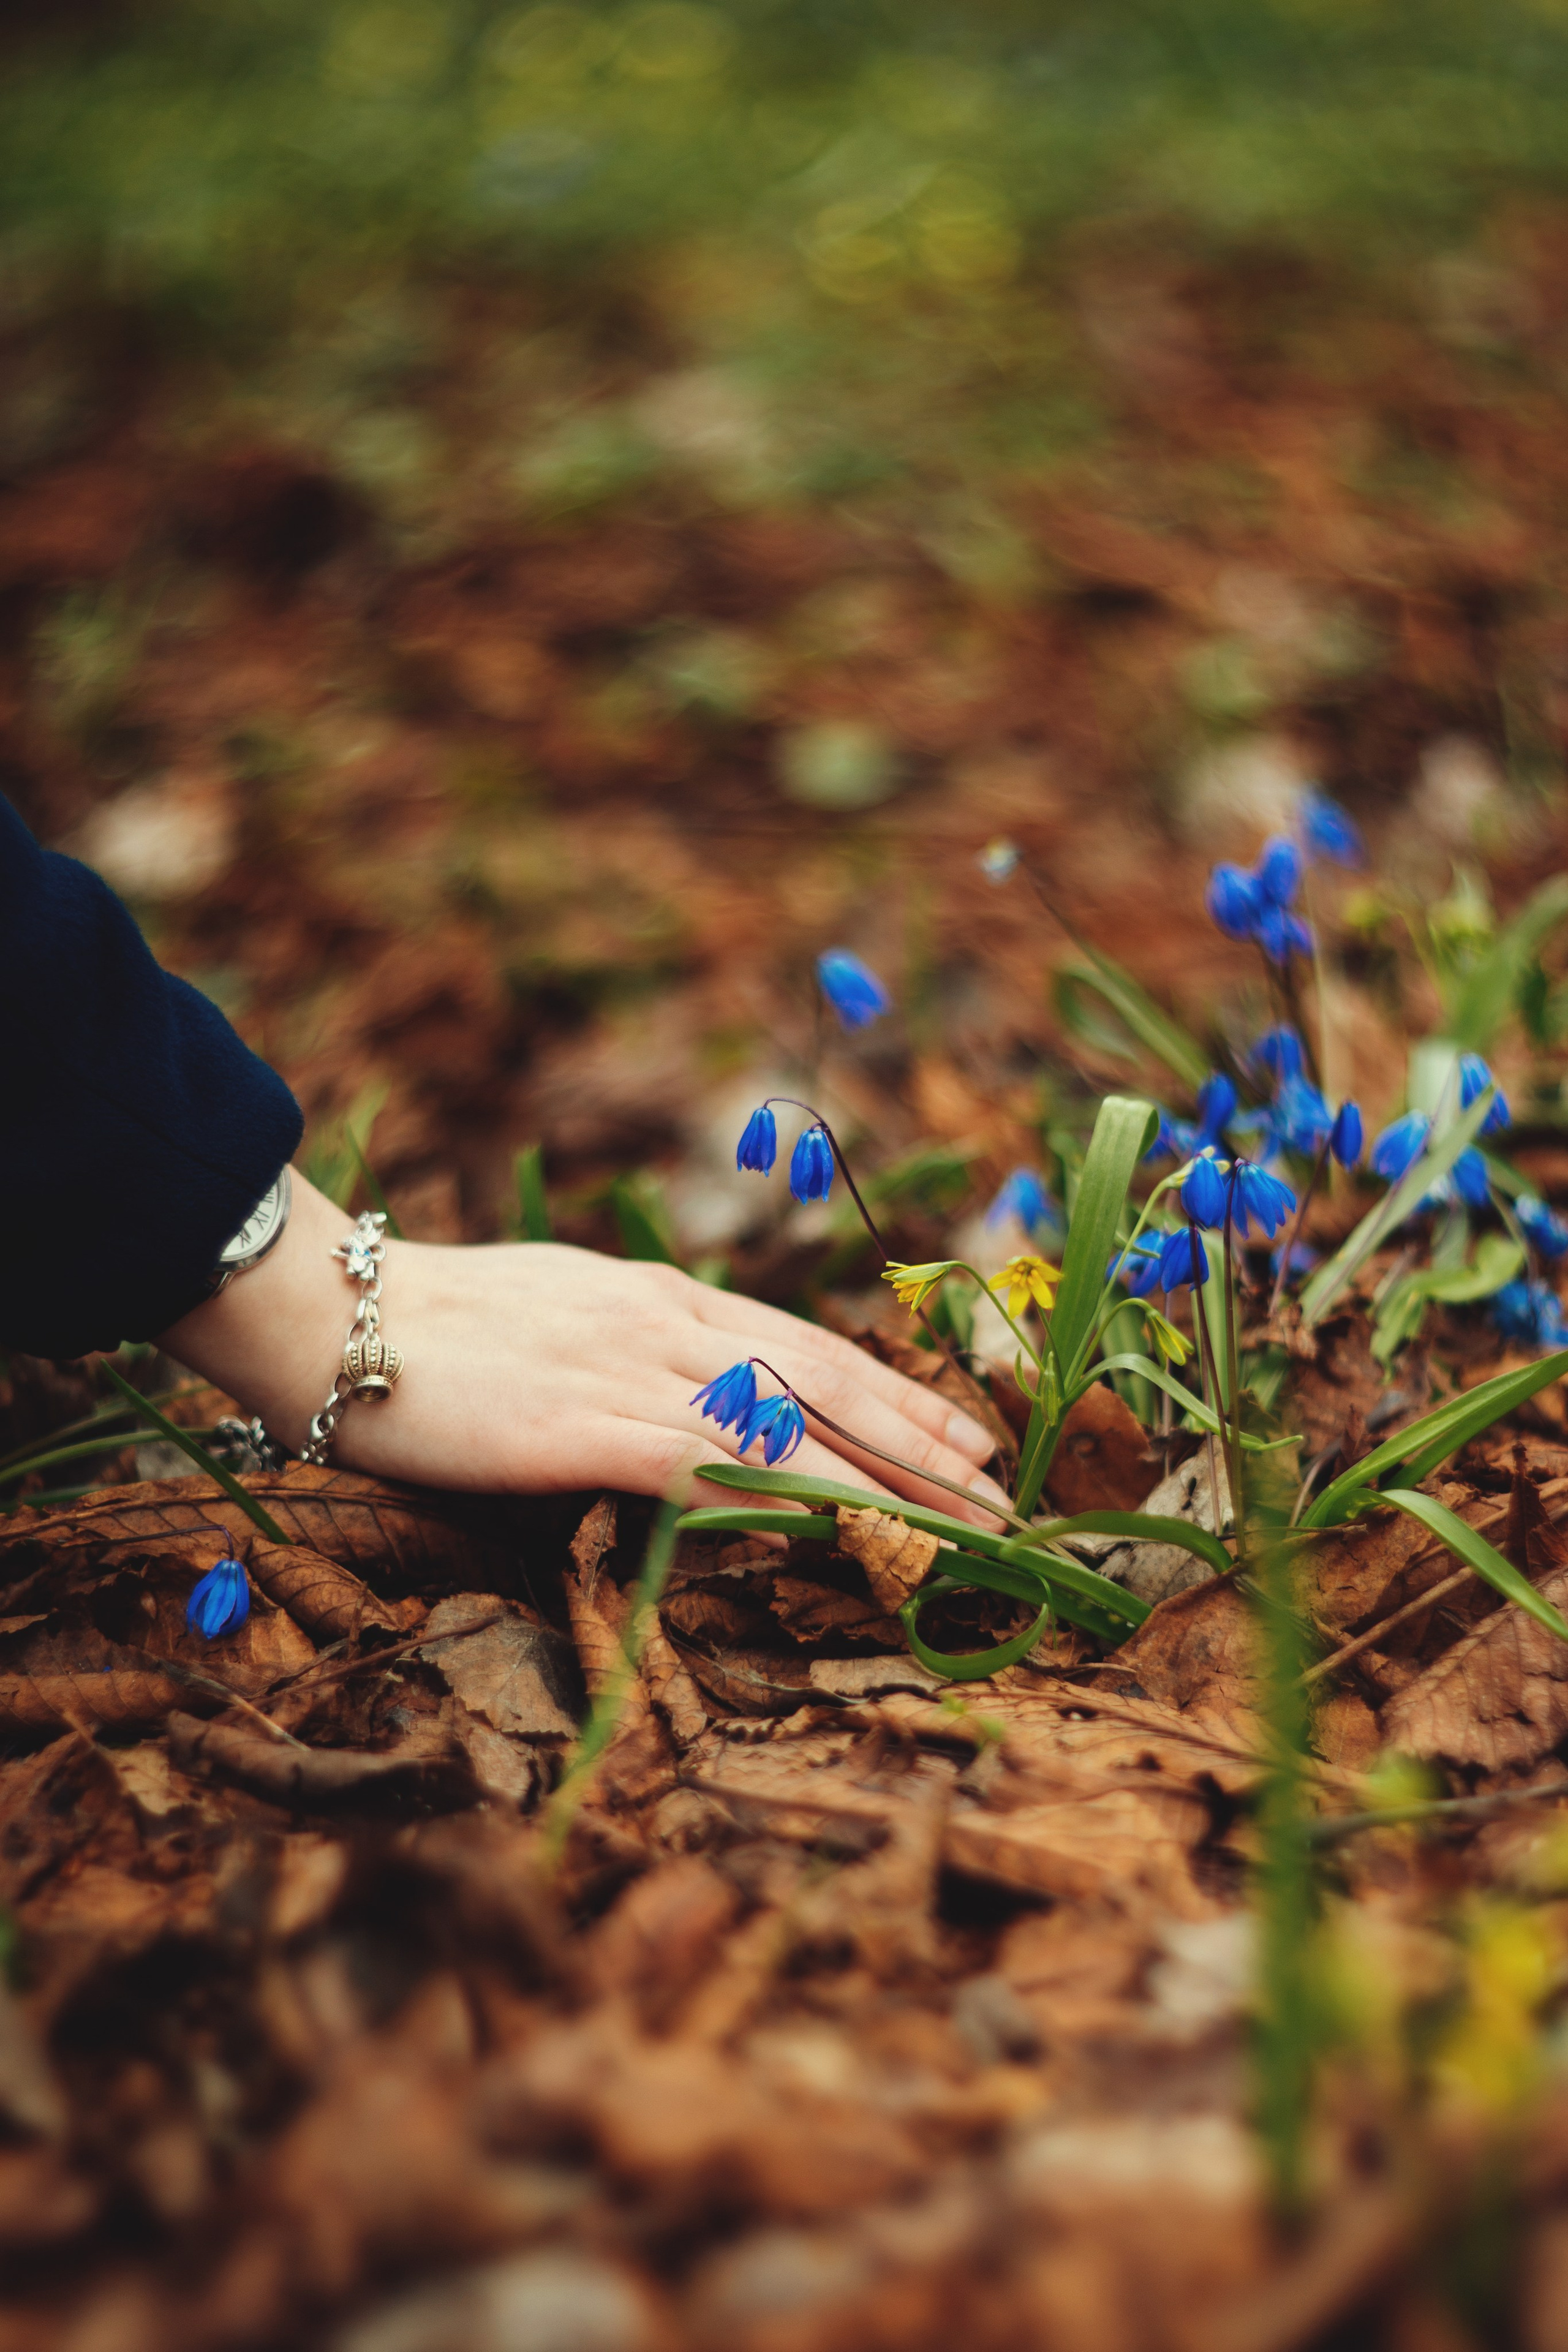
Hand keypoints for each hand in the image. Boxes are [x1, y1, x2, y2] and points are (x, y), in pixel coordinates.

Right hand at [160, 1171, 1010, 1525]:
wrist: (337, 1310)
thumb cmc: (437, 1322)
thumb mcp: (562, 1313)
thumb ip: (633, 1347)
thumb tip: (690, 1391)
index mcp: (662, 1297)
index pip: (806, 1345)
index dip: (894, 1392)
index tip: (963, 1432)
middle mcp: (666, 1323)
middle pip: (825, 1380)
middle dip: (922, 1438)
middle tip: (1000, 1488)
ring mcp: (630, 1371)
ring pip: (790, 1424)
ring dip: (884, 1478)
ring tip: (958, 1523)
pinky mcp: (584, 1426)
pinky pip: (707, 1465)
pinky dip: (785, 1494)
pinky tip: (842, 1526)